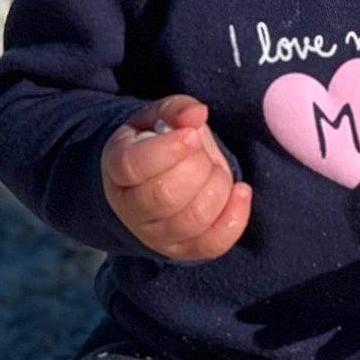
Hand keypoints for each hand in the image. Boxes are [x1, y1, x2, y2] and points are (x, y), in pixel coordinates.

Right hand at [101, 96, 251, 259]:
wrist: (158, 177)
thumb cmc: (159, 142)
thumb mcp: (161, 116)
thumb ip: (177, 110)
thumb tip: (197, 113)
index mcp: (118, 166)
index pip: (133, 166)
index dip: (168, 150)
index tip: (191, 135)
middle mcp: (130, 207)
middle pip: (164, 196)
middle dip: (196, 168)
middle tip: (201, 152)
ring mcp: (155, 234)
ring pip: (191, 220)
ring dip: (216, 188)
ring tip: (213, 170)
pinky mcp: (183, 250)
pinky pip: (212, 244)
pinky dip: (234, 217)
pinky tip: (241, 191)